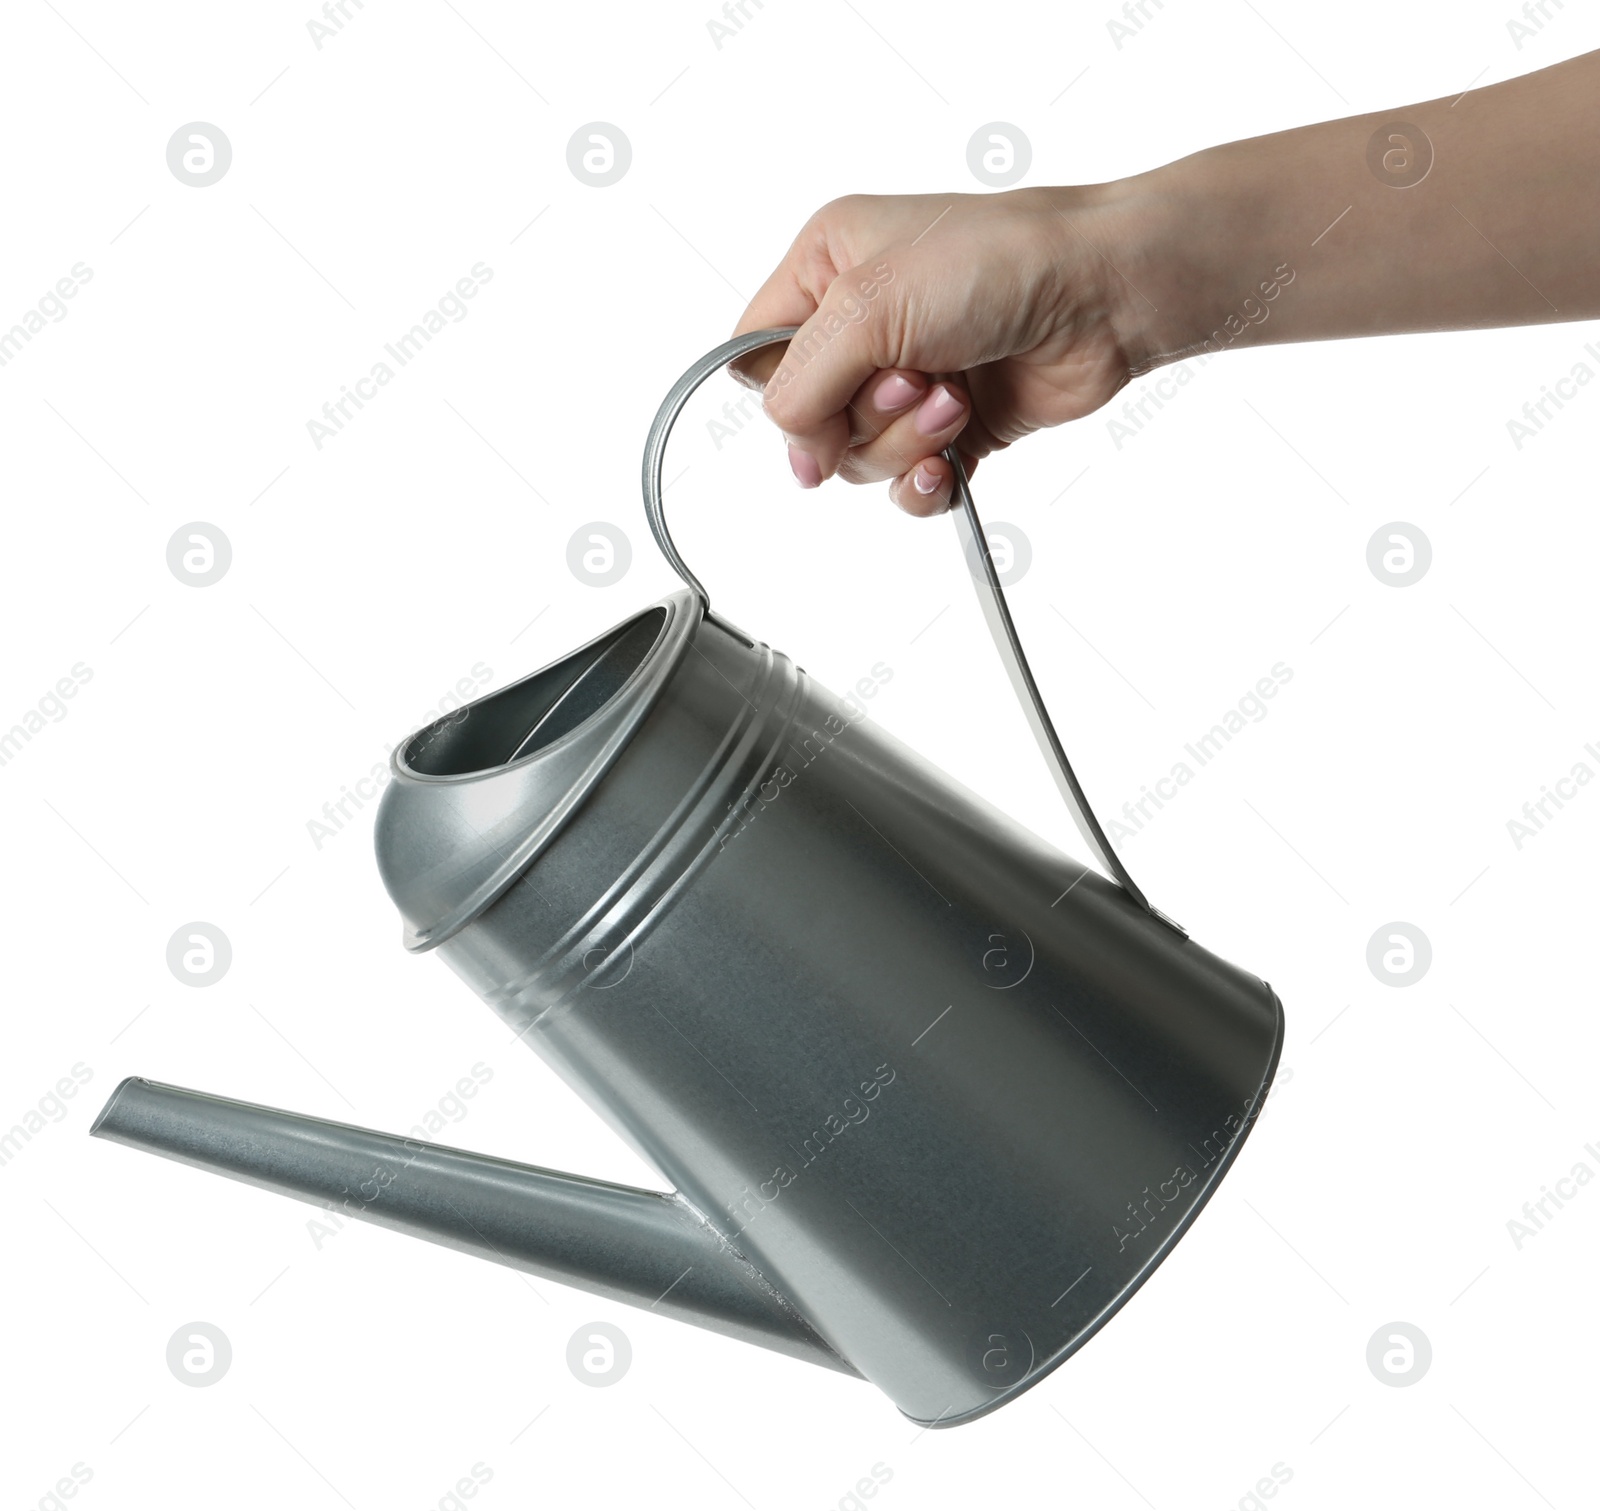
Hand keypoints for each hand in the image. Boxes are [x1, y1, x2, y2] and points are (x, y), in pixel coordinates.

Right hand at [730, 188, 1148, 514]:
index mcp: (826, 267)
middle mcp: (863, 323)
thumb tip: (798, 459)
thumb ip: (802, 384)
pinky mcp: (953, 426)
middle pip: (810, 419)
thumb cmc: (999, 262)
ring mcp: (909, 378)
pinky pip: (906, 485)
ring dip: (905, 442)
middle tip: (914, 377)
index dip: (782, 393)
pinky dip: (926, 484)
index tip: (817, 404)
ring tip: (955, 398)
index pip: (756, 354)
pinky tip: (952, 459)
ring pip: (858, 458)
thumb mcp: (869, 305)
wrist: (1103, 294)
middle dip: (861, 416)